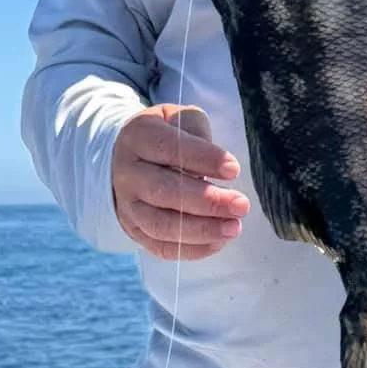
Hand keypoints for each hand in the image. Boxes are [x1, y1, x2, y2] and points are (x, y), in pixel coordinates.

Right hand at [112, 102, 248, 260]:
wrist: (125, 158)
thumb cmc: (164, 136)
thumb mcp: (177, 118)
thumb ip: (196, 132)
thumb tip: (217, 165)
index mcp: (137, 137)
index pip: (169, 148)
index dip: (203, 159)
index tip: (233, 169)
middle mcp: (127, 173)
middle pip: (165, 192)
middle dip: (208, 202)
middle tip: (241, 205)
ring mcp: (127, 206)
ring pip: (161, 225)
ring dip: (202, 230)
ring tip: (234, 227)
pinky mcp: (134, 230)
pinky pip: (160, 247)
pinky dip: (192, 249)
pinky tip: (219, 242)